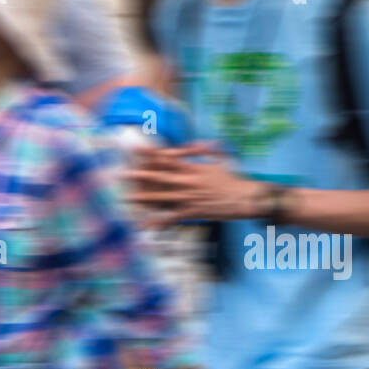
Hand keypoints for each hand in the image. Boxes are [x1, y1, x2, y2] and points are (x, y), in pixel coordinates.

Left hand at [127, 142, 265, 226]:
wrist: (244, 198)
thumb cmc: (233, 179)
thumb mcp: (220, 160)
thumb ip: (206, 150)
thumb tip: (195, 143)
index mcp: (193, 168)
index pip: (168, 159)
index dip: (151, 153)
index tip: (137, 149)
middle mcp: (188, 182)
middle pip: (160, 177)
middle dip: (141, 175)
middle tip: (124, 173)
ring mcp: (188, 198)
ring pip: (161, 198)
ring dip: (143, 198)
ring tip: (127, 198)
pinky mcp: (191, 212)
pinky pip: (171, 218)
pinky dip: (157, 222)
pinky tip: (144, 226)